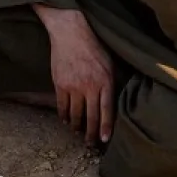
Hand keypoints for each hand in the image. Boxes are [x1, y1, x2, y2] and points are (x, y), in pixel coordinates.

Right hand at [34, 6, 113, 144]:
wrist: (70, 31)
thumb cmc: (93, 45)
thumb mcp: (109, 62)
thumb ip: (112, 81)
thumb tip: (116, 99)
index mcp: (105, 80)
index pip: (107, 110)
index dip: (106, 127)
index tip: (104, 140)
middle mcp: (90, 86)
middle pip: (91, 117)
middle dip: (91, 133)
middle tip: (90, 144)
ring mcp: (73, 86)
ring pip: (75, 114)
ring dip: (76, 126)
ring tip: (77, 132)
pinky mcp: (60, 84)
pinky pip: (62, 106)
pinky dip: (63, 116)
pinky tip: (65, 120)